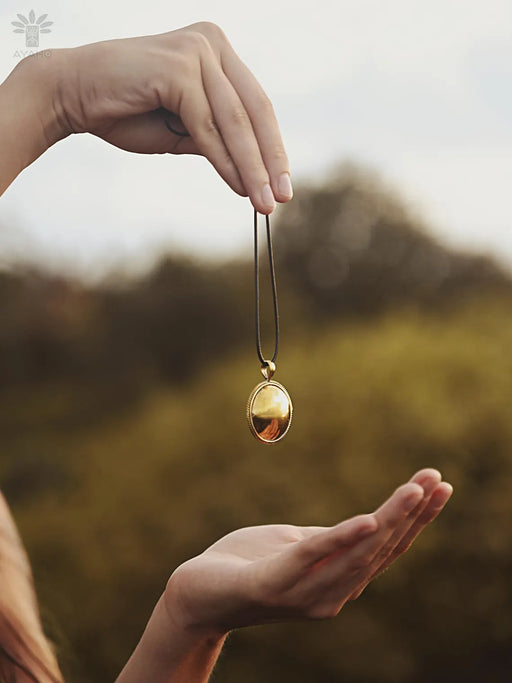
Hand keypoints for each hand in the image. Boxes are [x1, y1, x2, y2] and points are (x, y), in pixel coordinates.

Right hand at [51, 22, 290, 212]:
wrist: (72, 95)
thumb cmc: (125, 113)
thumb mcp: (183, 129)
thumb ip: (217, 139)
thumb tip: (252, 170)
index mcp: (216, 52)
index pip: (255, 105)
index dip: (271, 147)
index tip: (282, 183)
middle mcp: (212, 43)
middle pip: (254, 111)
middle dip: (270, 160)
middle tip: (282, 199)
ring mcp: (196, 52)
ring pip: (235, 122)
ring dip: (252, 168)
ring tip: (265, 202)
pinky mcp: (178, 70)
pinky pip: (209, 126)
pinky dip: (226, 161)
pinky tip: (240, 188)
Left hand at [164, 469, 452, 633]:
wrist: (195, 595)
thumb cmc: (247, 564)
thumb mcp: (295, 545)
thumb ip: (327, 541)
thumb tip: (361, 523)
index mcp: (337, 579)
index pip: (386, 547)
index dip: (416, 518)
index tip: (438, 484)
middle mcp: (330, 593)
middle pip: (381, 550)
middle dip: (413, 514)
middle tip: (438, 480)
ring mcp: (304, 593)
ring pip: (356, 552)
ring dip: (389, 519)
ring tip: (413, 490)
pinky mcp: (273, 584)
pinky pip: (313, 558)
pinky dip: (343, 539)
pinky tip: (367, 520)